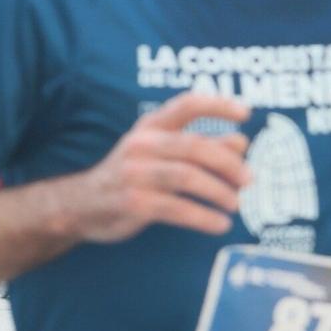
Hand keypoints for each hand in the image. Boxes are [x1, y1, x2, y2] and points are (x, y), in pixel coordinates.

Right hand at [62, 93, 251, 243]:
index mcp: (149, 127)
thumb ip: (202, 146)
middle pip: (194, 147)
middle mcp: (140, 145)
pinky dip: (204, 217)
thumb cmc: (132, 176)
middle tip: (249, 180)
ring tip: (235, 204)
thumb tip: (242, 142)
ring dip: (219, 192)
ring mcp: (134, 174)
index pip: (185, 105)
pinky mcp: (133, 203)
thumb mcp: (162, 154)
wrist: (81, 205)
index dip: (217, 105)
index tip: (246, 114)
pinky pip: (177, 209)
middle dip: (228, 163)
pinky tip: (219, 225)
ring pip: (187, 177)